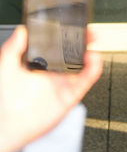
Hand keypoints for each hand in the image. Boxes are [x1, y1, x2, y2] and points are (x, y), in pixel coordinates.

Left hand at [0, 25, 102, 151]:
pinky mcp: (70, 95)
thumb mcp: (6, 68)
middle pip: (76, 54)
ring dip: (92, 54)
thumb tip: (21, 31)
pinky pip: (85, 81)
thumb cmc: (5, 100)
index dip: (68, 36)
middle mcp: (54, 74)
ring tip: (92, 44)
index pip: (59, 47)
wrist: (7, 126)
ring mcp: (63, 84)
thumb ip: (12, 49)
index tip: (73, 25)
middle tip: (88, 32)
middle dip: (85, 41)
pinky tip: (92, 59)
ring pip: (84, 67)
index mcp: (41, 65)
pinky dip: (93, 69)